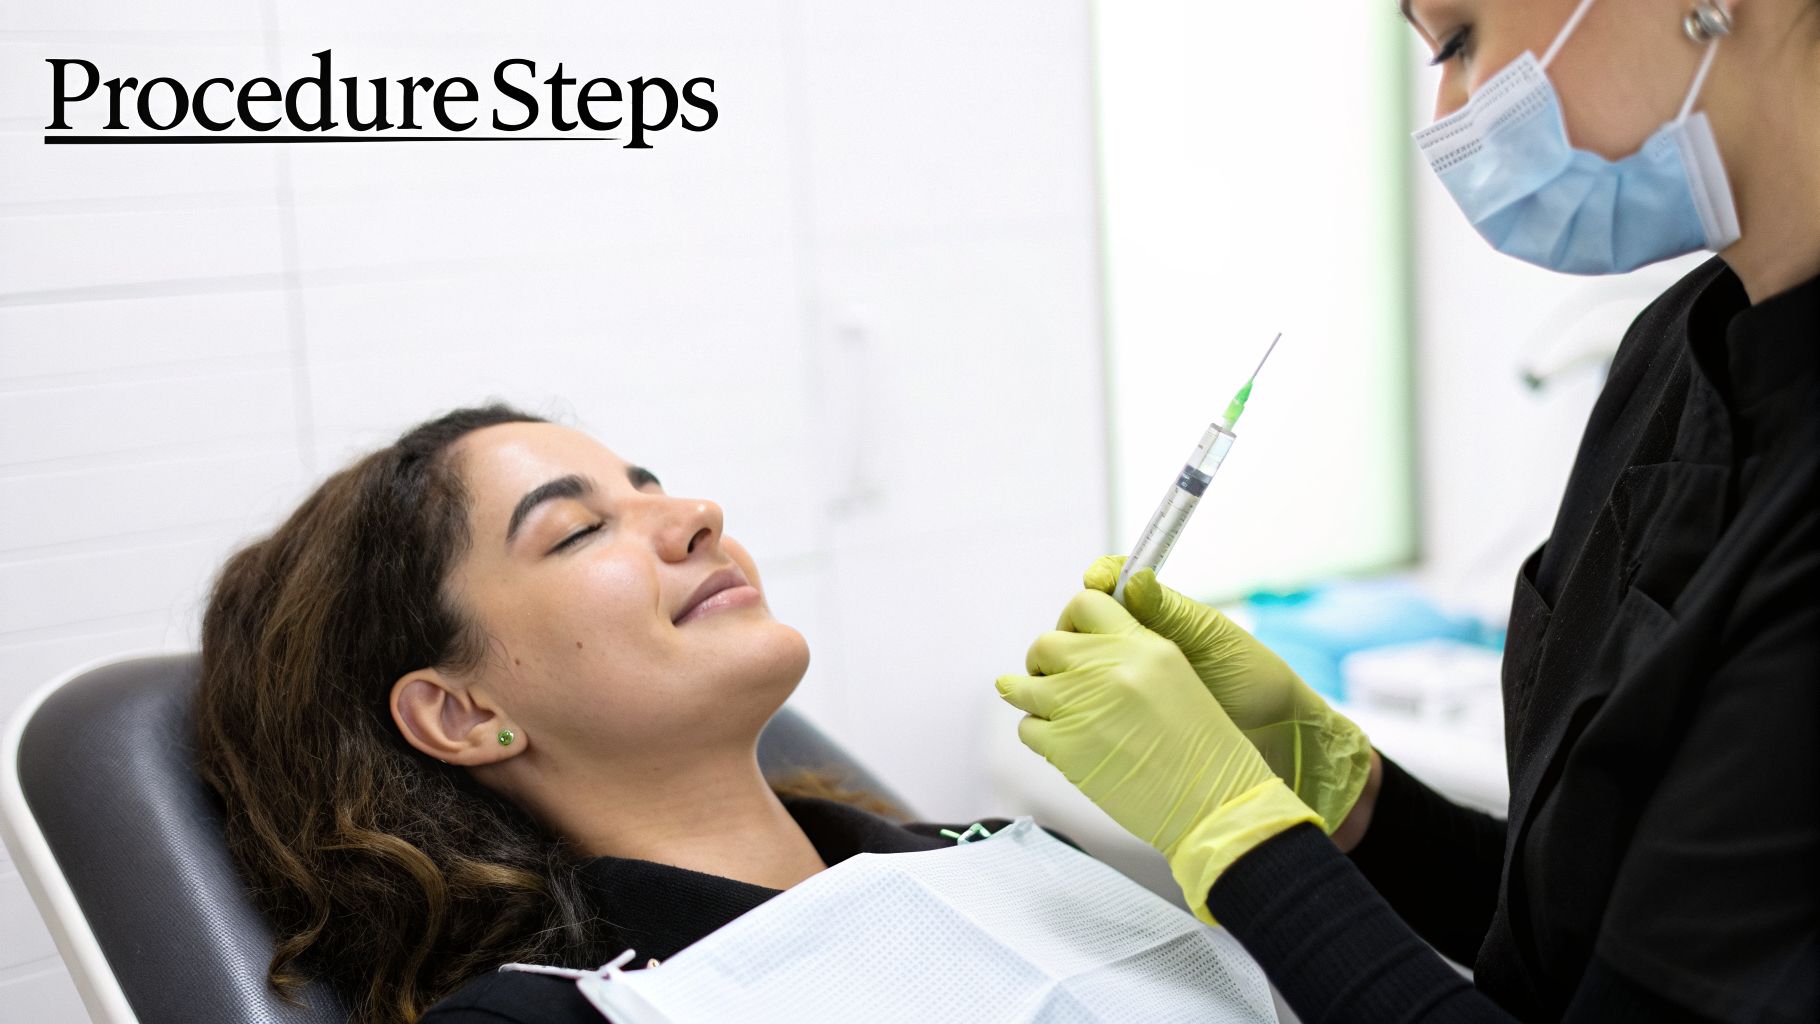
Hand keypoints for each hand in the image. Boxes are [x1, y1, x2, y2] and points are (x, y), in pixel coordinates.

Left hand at [996, 589, 1319, 923]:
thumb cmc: (1204, 747)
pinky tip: (1059, 741)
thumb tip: (1088, 650)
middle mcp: (1106, 667)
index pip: (1085, 604)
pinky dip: (1038, 733)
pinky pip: (1027, 727)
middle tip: (1054, 678)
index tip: (1073, 640)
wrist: (1214, 801)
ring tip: (1044, 706)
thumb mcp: (1177, 677)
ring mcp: (1080, 705)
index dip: (1071, 622)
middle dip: (1045, 660)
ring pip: (1023, 684)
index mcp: (1141, 645)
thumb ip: (1132, 655)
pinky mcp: (1063, 747)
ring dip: (1030, 694)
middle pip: (1046, 643)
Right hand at [1086, 555, 1373, 835]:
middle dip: (1072, 625)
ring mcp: (1129, 678)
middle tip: (1077, 637)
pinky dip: (1077, 701)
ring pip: (1078, 662)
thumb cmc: (1254, 679)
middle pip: (1082, 623)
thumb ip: (1172, 612)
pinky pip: (1089, 700)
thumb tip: (1134, 578)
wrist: (1276, 735)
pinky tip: (1078, 705)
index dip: (1099, 580)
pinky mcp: (1124, 714)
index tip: (1092, 580)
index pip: (1112, 586)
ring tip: (1072, 672)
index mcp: (1158, 615)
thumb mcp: (1213, 640)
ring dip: (1069, 665)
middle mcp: (1137, 643)